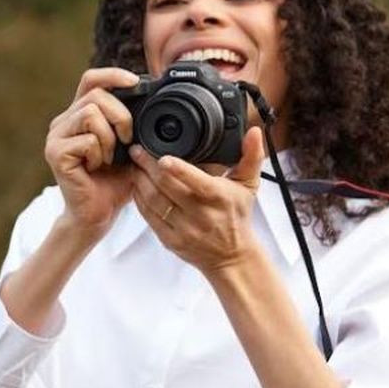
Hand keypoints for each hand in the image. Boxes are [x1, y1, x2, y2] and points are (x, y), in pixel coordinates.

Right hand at [44, 67, 140, 235]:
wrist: (98, 215)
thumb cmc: (115, 182)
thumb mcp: (131, 146)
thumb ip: (133, 122)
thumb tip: (151, 97)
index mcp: (79, 115)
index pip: (91, 79)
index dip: (112, 75)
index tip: (135, 82)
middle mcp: (63, 122)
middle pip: (96, 95)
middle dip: (121, 115)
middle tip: (128, 140)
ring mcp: (56, 137)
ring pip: (90, 114)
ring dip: (110, 137)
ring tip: (110, 157)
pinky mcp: (55, 153)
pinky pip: (87, 139)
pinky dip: (100, 154)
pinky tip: (97, 168)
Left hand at [129, 125, 263, 273]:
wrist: (231, 256)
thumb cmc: (237, 216)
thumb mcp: (248, 185)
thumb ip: (251, 156)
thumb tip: (254, 132)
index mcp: (218, 197)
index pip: (194, 181)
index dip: (176, 168)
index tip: (162, 157)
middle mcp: (200, 214)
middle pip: (166, 187)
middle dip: (147, 167)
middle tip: (137, 151)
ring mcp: (183, 229)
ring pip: (154, 202)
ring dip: (140, 181)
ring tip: (134, 165)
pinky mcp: (170, 240)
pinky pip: (149, 218)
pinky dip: (140, 200)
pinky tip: (137, 186)